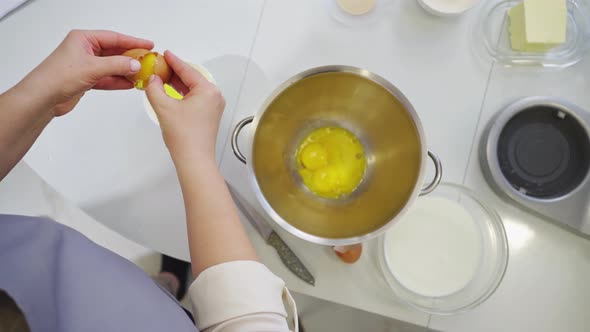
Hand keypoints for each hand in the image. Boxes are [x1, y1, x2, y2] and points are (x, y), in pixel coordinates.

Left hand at [20, 29, 152, 116]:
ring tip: (141, 74)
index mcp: (83, 39)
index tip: (147, 45)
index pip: (114, 37)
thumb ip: (117, 65)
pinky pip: (107, 78)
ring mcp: (85, 65)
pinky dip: (118, 81)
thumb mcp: (92, 68)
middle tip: (147, 61)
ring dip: (126, 71)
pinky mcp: (86, 79)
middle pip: (114, 51)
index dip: (133, 41)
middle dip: (131, 58)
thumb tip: (135, 64)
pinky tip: (129, 84)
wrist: (42, 98)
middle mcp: (84, 50)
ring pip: (112, 66)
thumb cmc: (57, 77)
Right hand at [145, 51, 225, 163]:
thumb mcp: (164, 107)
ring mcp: (214, 107)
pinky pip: (195, 98)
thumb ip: (155, 88)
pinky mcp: (209, 115)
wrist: (194, 159)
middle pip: (192, 78)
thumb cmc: (185, 137)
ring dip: (178, 83)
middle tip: (160, 65)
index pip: (187, 70)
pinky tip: (171, 92)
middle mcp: (214, 97)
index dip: (174, 61)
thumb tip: (153, 79)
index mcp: (208, 91)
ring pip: (193, 88)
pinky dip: (182, 94)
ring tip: (162, 77)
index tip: (165, 54)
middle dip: (175, 72)